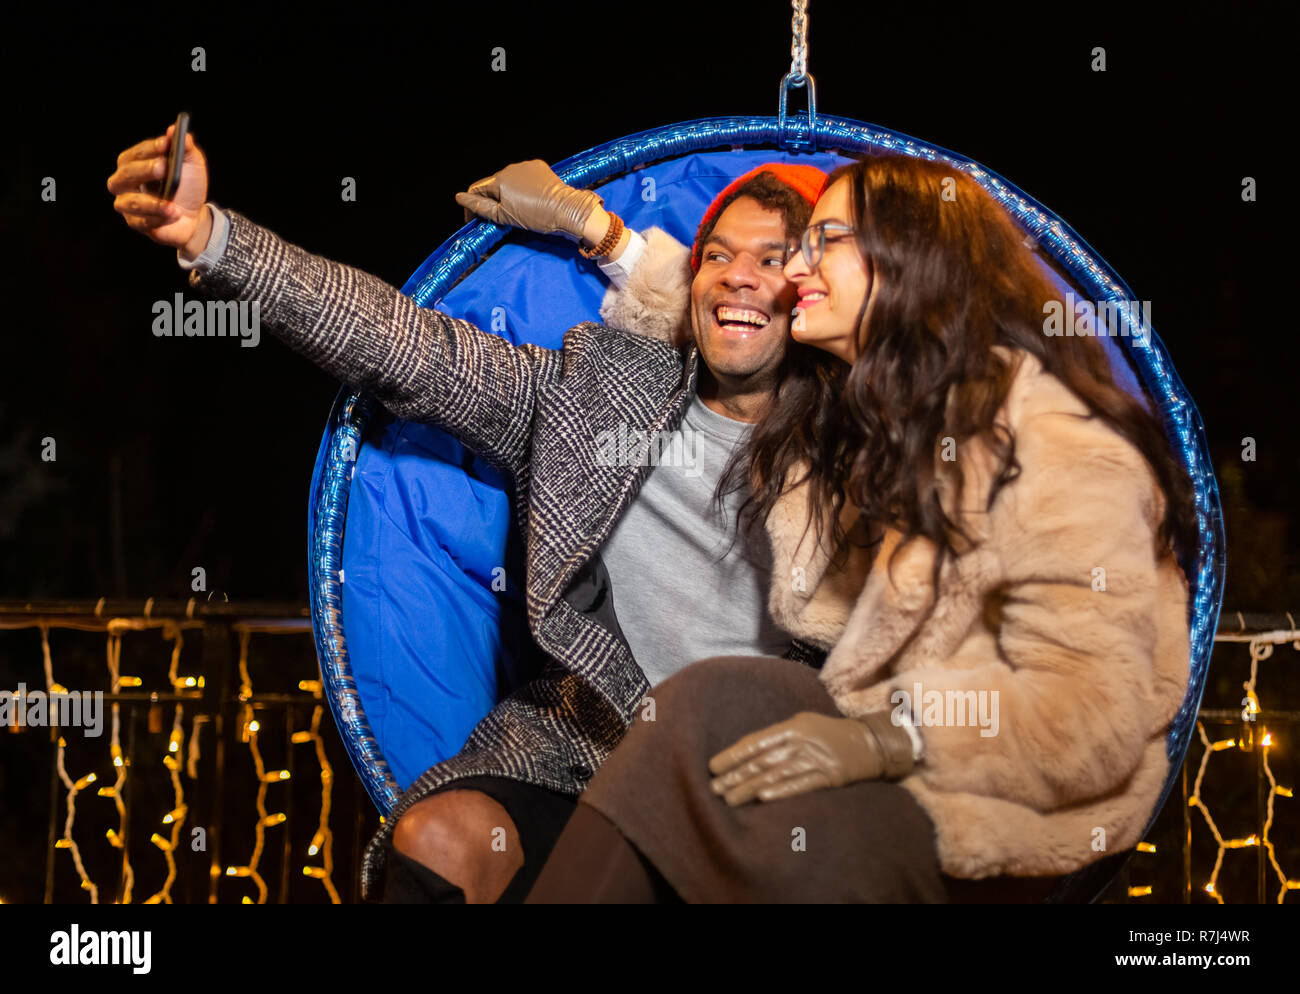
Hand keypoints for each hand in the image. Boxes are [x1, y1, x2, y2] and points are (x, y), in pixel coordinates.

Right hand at [107, 122, 208, 253]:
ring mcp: (127, 203)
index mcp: (134, 162)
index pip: (137, 153)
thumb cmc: (187, 185)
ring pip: (131, 202)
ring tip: (172, 205)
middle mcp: (124, 181)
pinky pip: (141, 222)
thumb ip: (185, 147)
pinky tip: (174, 216)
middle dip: (145, 170)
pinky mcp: (135, 222)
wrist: (195, 216)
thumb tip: (175, 130)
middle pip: (127, 174)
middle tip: (164, 167)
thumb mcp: (192, 164)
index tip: (166, 144)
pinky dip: (159, 219)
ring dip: (152, 203)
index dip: (150, 148)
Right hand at [455, 159, 601, 240]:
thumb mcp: (504, 217)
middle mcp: (511, 168)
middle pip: (494, 185)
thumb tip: (460, 197)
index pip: (477, 189)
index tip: (473, 220)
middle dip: (492, 200)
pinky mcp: (539, 167)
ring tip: (518, 210)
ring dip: (508, 194)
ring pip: (509, 181)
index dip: (471, 206)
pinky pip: (524, 177)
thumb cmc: (536, 216)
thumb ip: (480, 206)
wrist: (567, 210)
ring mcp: (526, 166)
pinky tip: (530, 199)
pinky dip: (523, 187)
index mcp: (500, 180)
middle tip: (499, 220)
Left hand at [708, 711, 901, 805]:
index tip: (713, 766)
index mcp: (792, 727)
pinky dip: (782, 791)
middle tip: (713, 788)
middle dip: (735, 775)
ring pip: (776, 775)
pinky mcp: (828, 778)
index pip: (756, 741)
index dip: (734, 755)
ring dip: (750, 789)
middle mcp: (801, 742)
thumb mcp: (802, 724)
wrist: (868, 743)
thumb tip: (746, 751)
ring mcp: (815, 760)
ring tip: (730, 799)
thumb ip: (776, 736)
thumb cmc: (827, 733)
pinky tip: (764, 799)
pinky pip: (801, 785)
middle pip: (762, 761)